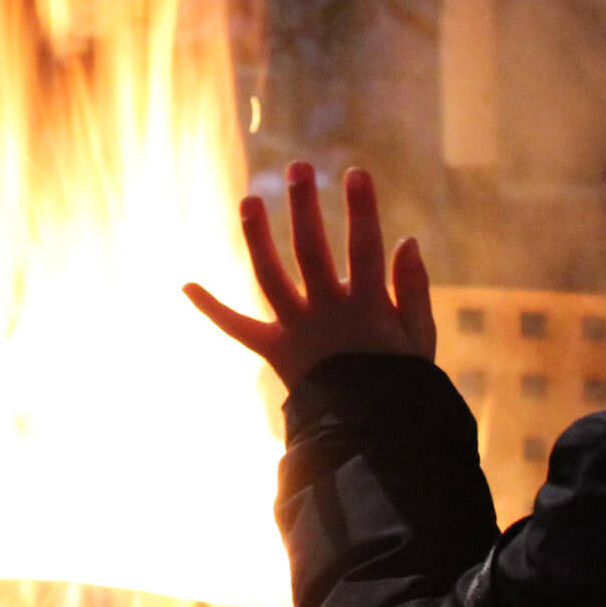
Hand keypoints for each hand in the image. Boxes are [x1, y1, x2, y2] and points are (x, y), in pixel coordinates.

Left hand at [184, 162, 436, 391]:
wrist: (369, 438)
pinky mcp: (274, 350)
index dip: (362, 210)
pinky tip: (186, 284)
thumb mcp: (419, 339)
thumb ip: (413, 289)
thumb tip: (406, 240)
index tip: (356, 173)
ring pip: (270, 278)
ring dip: (258, 238)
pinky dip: (211, 308)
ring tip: (249, 200)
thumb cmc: (401, 384)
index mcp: (367, 307)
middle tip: (298, 168)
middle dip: (305, 208)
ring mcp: (296, 330)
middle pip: (310, 252)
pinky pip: (238, 328)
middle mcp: (327, 314)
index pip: (365, 248)